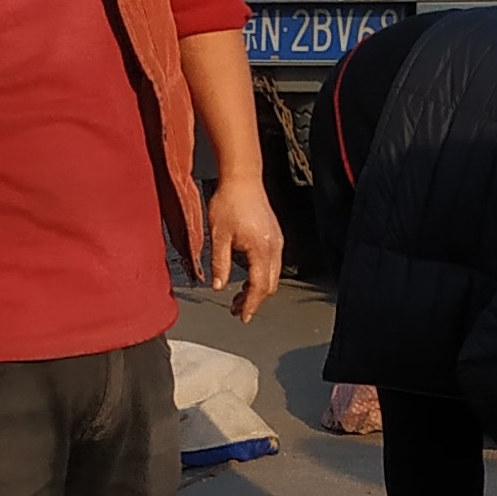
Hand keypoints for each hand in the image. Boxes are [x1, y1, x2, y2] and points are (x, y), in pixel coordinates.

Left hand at [205, 173, 283, 322]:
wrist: (243, 178)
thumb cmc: (229, 202)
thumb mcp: (219, 236)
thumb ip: (220, 264)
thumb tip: (219, 287)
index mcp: (261, 249)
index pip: (259, 286)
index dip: (251, 304)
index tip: (243, 317)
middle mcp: (274, 247)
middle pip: (269, 285)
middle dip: (254, 300)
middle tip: (236, 310)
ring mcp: (277, 241)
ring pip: (273, 276)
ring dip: (258, 289)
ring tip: (238, 297)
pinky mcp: (275, 236)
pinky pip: (272, 264)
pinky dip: (261, 276)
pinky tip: (247, 277)